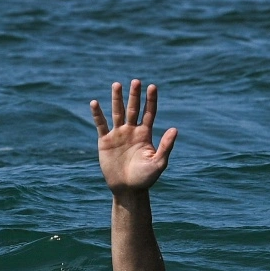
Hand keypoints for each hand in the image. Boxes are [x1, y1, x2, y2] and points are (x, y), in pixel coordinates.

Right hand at [90, 79, 177, 194]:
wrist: (127, 190)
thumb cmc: (145, 178)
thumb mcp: (158, 163)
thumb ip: (166, 146)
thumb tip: (175, 129)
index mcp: (145, 134)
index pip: (149, 113)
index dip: (150, 100)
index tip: (152, 86)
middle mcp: (131, 131)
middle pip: (133, 109)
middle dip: (134, 95)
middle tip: (136, 81)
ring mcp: (118, 135)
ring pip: (117, 112)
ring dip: (116, 99)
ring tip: (117, 84)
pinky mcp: (105, 141)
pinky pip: (101, 125)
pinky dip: (97, 114)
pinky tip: (95, 103)